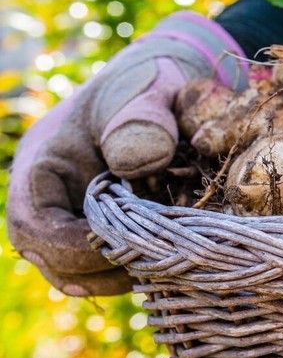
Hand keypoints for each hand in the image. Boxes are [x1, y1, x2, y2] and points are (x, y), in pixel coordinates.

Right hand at [6, 13, 245, 295]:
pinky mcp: (99, 228)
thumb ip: (145, 119)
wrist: (161, 85)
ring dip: (120, 275)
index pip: (35, 223)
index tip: (126, 247)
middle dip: (102, 268)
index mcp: (45, 162)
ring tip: (169, 264)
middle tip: (158, 264)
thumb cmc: (150, 82)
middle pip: (51, 258)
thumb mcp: (149, 89)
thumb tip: (140, 163)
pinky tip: (173, 259)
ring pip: (77, 271)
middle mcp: (49, 197)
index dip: (74, 246)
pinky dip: (135, 267)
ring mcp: (71, 216)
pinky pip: (104, 265)